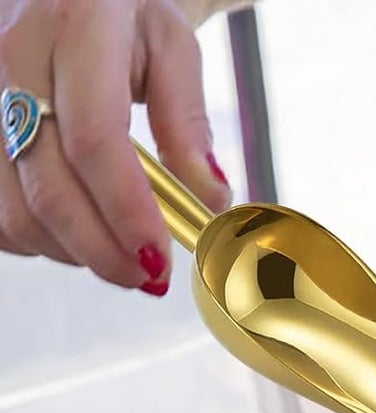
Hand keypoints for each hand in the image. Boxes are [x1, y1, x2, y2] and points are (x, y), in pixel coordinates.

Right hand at [0, 0, 229, 291]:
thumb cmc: (124, 14)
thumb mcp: (171, 46)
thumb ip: (189, 122)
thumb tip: (209, 200)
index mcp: (75, 29)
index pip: (95, 142)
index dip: (126, 212)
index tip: (159, 259)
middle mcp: (13, 57)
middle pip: (48, 188)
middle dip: (103, 251)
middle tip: (149, 277)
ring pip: (13, 207)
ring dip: (71, 251)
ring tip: (118, 252)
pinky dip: (34, 237)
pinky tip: (73, 231)